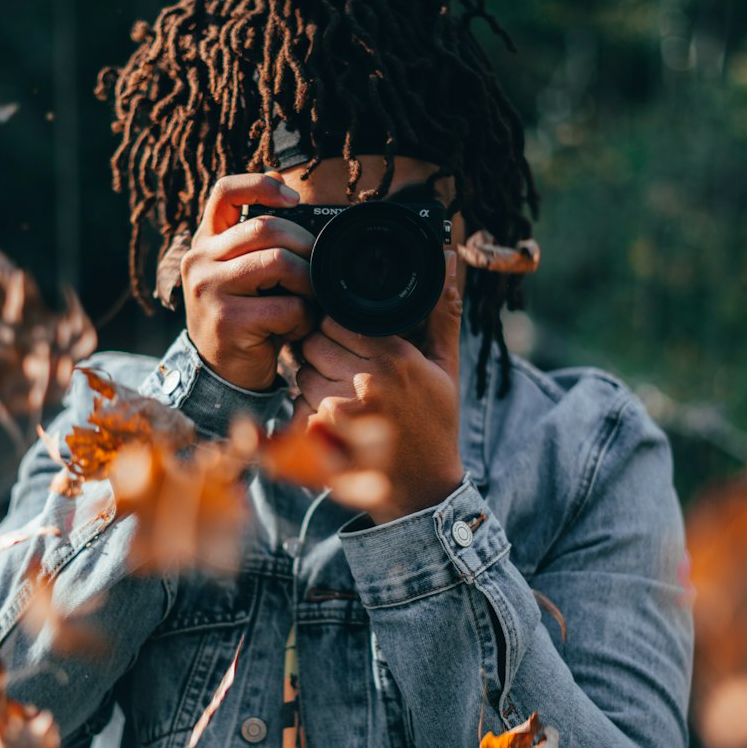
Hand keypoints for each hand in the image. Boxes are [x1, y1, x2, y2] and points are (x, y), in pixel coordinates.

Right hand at [181, 172, 315, 390]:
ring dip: (307, 281)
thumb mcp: (240, 273)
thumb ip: (254, 240)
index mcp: (205, 242)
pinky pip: (285, 306)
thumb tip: (285, 186)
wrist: (221, 374)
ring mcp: (209, 290)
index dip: (261, 185)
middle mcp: (199, 260)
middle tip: (316, 267)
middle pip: (265, 228)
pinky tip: (296, 327)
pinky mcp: (227, 321)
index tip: (293, 198)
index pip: (225, 192)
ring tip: (309, 298)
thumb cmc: (242, 318)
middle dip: (304, 244)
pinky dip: (303, 317)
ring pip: (278, 263)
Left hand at [294, 252, 464, 522]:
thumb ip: (442, 312)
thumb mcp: (447, 366)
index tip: (345, 339)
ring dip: (312, 380)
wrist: (426, 487)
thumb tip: (446, 260)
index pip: (337, 320)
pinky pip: (299, 406)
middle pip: (313, 344)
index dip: (335, 327)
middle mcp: (368, 381)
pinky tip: (331, 418)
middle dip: (320, 352)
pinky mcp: (327, 438)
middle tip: (339, 366)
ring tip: (339, 393)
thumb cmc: (437, 423)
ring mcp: (345, 411)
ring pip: (302, 374)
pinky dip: (308, 409)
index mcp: (396, 357)